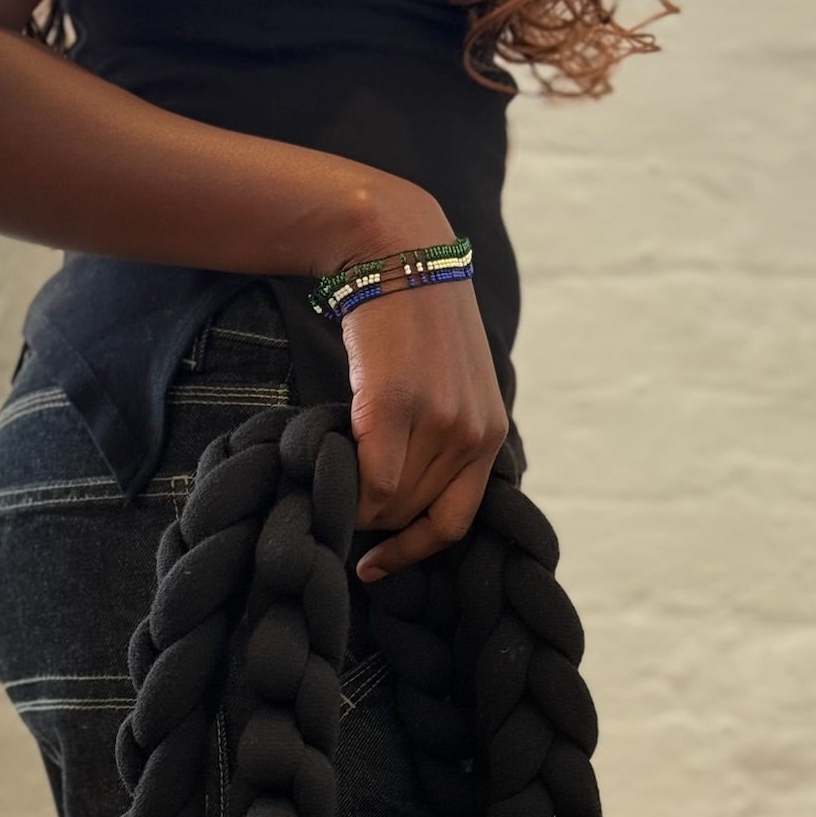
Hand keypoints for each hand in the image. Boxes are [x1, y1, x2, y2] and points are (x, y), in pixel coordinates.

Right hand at [333, 251, 509, 583]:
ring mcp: (436, 420)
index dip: (411, 553)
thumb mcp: (450, 384)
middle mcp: (471, 433)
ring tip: (328, 481)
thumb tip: (395, 499)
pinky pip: (368, 480)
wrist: (397, 250)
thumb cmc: (414, 323)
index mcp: (489, 434)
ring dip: (353, 504)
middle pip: (411, 517)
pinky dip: (344, 490)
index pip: (453, 523)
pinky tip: (325, 476)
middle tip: (337, 510)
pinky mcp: (393, 403)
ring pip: (386, 505)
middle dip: (373, 524)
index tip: (374, 566)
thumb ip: (441, 437)